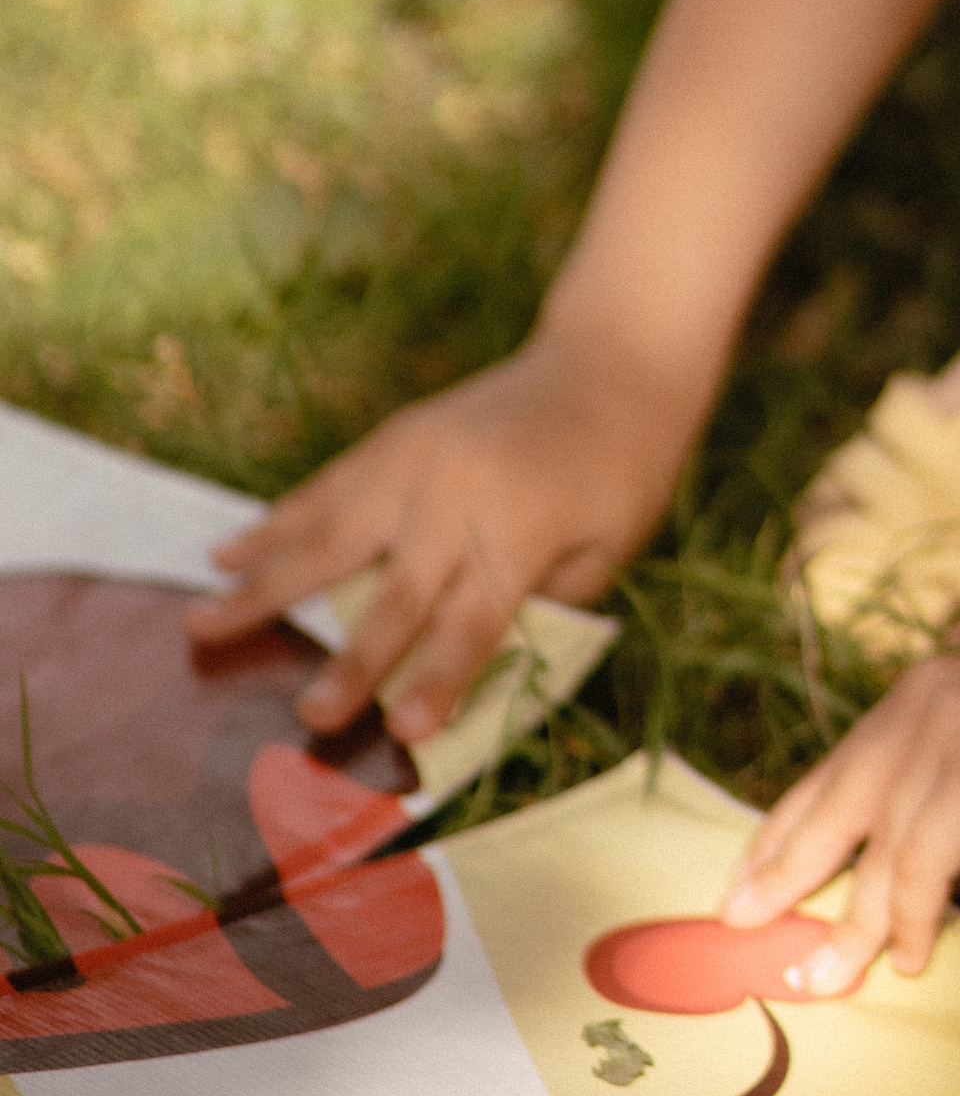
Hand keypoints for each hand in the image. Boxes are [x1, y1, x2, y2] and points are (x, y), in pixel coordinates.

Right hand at [182, 330, 692, 742]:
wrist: (609, 362)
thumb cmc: (621, 473)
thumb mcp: (605, 552)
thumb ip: (537, 608)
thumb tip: (461, 671)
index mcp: (521, 529)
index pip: (474, 621)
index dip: (441, 679)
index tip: (405, 733)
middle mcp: (459, 493)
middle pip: (394, 589)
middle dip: (350, 659)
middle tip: (305, 717)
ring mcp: (419, 458)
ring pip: (330, 531)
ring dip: (265, 582)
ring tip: (202, 622)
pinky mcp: (397, 436)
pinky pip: (326, 488)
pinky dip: (275, 522)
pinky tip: (228, 551)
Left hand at [718, 653, 959, 994]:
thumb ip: (934, 825)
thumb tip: (869, 895)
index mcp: (923, 696)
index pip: (835, 771)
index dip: (784, 831)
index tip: (745, 883)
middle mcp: (926, 701)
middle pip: (836, 802)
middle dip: (785, 873)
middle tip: (744, 928)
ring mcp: (953, 731)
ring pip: (877, 846)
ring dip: (850, 921)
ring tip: (826, 975)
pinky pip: (922, 864)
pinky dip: (908, 917)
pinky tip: (909, 955)